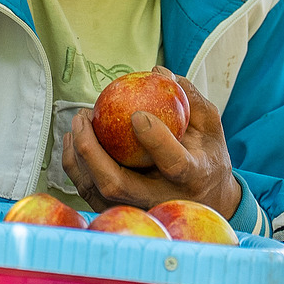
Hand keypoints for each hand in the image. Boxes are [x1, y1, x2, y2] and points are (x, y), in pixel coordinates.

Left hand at [62, 77, 241, 222]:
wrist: (209, 200)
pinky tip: (73, 141)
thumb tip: (158, 71)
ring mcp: (139, 210)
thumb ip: (189, 97)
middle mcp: (162, 199)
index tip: (137, 114)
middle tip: (84, 116)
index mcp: (193, 177)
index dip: (155, 140)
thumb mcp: (210, 124)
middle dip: (92, 151)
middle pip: (117, 185)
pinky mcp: (122, 212)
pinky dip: (75, 167)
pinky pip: (89, 194)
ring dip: (78, 157)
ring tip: (78, 123)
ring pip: (97, 193)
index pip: (174, 163)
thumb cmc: (206, 154)